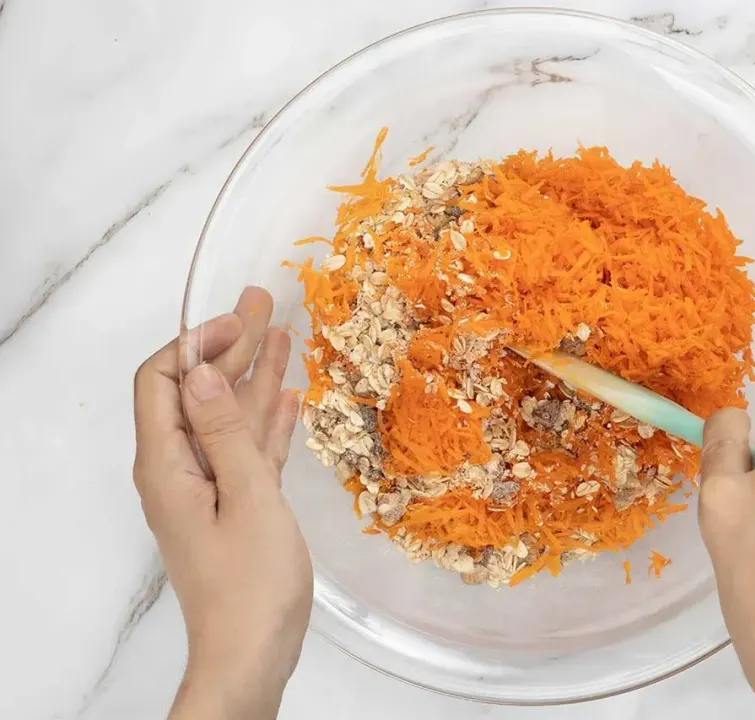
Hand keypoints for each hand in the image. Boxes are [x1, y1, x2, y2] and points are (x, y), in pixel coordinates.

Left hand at [133, 287, 312, 719]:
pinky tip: (288, 396)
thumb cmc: (250, 582)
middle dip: (230, 346)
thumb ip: (225, 433)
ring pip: (229, 418)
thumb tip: (201, 371)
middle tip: (265, 301)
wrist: (252, 654)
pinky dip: (266, 421)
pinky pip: (248, 450)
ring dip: (254, 377)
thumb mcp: (245, 498)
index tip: (241, 321)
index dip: (197, 344)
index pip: (164, 382)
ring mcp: (209, 487)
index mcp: (167, 464)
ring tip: (284, 333)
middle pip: (199, 392)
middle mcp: (180, 469)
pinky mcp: (237, 505)